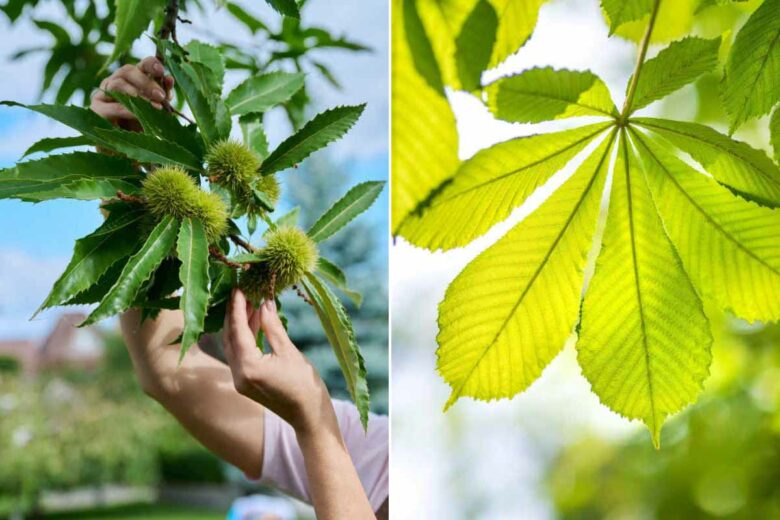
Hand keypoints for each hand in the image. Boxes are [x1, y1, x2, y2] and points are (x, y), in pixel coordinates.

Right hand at [90, 57, 173, 129]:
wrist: (123, 151)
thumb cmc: (140, 128)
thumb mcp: (155, 111)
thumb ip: (162, 96)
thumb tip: (169, 79)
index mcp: (132, 80)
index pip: (140, 65)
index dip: (151, 64)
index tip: (162, 71)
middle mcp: (115, 82)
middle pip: (127, 71)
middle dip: (146, 82)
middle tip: (160, 96)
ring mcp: (103, 95)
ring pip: (117, 85)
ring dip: (138, 94)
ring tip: (154, 106)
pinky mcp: (95, 110)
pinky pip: (111, 106)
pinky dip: (127, 110)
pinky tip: (139, 115)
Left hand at [223, 289, 337, 435]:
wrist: (309, 416)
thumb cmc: (304, 384)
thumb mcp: (289, 351)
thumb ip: (272, 327)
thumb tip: (264, 302)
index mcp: (249, 367)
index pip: (238, 330)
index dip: (237, 307)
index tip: (238, 288)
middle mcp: (239, 375)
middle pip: (229, 338)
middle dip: (234, 313)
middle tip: (241, 291)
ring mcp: (240, 380)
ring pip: (233, 345)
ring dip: (239, 324)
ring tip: (250, 302)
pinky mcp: (245, 382)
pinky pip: (239, 354)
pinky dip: (244, 337)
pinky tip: (254, 321)